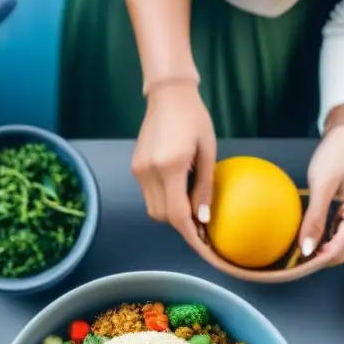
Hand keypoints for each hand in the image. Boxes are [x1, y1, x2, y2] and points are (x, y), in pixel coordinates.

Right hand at [131, 81, 215, 237]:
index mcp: (170, 167)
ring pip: (154, 210)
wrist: (168, 95)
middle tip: (202, 224)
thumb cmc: (195, 119)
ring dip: (172, 214)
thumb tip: (203, 219)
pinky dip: (164, 201)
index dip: (191, 236)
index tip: (205, 249)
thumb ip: (204, 187)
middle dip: (182, 225)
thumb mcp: (208, 152)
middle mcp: (149, 172)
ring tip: (190, 206)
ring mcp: (139, 171)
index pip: (178, 214)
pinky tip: (178, 191)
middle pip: (163, 217)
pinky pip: (149, 196)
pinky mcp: (135, 167)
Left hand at [300, 125, 343, 264]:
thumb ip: (315, 220)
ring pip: (341, 245)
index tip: (293, 269)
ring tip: (295, 249)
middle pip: (340, 251)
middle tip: (289, 261)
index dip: (315, 262)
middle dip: (316, 258)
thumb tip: (307, 251)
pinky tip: (309, 235)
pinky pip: (341, 235)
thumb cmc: (335, 155)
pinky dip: (325, 239)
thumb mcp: (321, 186)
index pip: (338, 249)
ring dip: (320, 249)